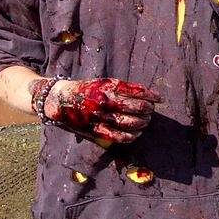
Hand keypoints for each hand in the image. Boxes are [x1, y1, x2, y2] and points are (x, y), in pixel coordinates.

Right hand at [44, 77, 160, 142]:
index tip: (159, 98)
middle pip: (137, 107)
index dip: (151, 95)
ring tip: (146, 121)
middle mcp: (106, 101)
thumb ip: (120, 88)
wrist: (59, 100)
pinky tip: (137, 134)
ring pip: (130, 122)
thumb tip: (143, 95)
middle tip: (152, 110)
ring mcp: (102, 117)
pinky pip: (119, 136)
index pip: (137, 90)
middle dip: (148, 109)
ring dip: (142, 122)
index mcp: (109, 86)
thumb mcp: (102, 82)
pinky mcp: (96, 130)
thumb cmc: (85, 89)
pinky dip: (131, 136)